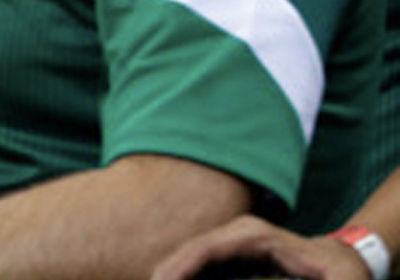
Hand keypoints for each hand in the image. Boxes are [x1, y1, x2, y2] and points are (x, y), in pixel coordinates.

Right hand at [150, 216, 369, 279]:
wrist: (347, 260)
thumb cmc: (344, 272)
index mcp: (252, 235)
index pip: (202, 249)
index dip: (177, 270)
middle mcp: (235, 235)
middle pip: (185, 253)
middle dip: (163, 275)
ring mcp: (230, 245)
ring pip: (187, 261)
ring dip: (169, 276)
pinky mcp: (230, 259)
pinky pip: (197, 268)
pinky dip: (182, 277)